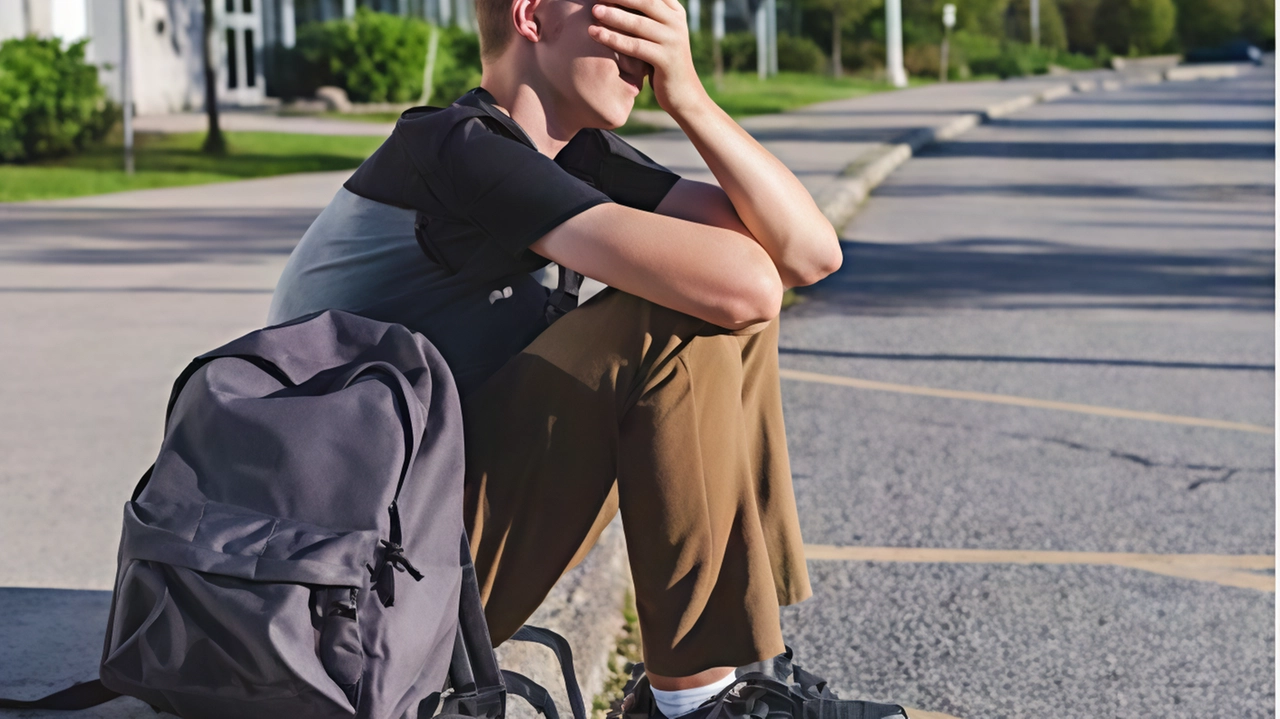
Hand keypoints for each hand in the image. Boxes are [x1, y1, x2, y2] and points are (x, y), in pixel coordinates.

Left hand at [587, 0, 707, 115]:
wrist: (684, 93)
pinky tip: (596, 34)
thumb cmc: (663, 61)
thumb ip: (648, 16)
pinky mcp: (667, 60)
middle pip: (646, 1)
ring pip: (639, 24)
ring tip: (594, 11)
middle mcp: (676, 22)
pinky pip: (636, 46)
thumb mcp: (659, 34)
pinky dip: (614, 39)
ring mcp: (673, 41)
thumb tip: (616, 2)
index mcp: (675, 12)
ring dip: (614, 16)